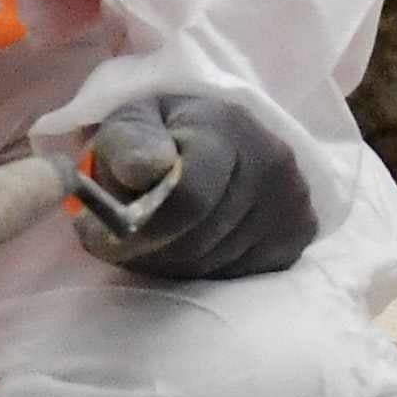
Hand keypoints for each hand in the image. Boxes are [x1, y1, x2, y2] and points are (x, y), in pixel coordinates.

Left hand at [68, 91, 317, 284]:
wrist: (212, 132)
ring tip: (150, 238)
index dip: (140, 230)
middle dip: (147, 250)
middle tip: (115, 242)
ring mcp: (293, 200)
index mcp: (227, 128)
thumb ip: (128, 143)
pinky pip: (237, 275)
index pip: (189, 200)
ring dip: (169, 263)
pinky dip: (203, 270)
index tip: (99, 237)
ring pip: (213, 264)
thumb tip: (146, 171)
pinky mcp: (298, 233)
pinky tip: (189, 242)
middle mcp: (272, 163)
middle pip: (197, 241)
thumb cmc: (158, 132)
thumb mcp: (129, 121)